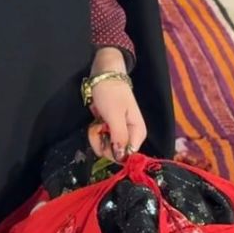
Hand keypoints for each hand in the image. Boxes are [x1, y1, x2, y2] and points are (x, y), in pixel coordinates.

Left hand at [87, 47, 146, 162]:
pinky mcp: (109, 129)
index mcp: (138, 133)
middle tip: (98, 126)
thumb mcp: (115, 115)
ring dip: (96, 136)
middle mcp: (130, 135)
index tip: (104, 139)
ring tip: (96, 122)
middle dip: (102, 142)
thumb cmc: (111, 93)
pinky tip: (95, 122)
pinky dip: (95, 132)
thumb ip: (119, 137)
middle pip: (115, 153)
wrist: (103, 75)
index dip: (113, 152)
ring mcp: (119, 132)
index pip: (127, 155)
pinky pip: (101, 139)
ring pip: (106, 147)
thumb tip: (121, 157)